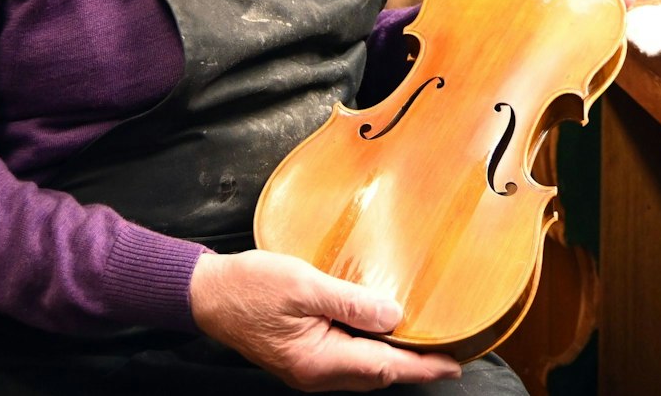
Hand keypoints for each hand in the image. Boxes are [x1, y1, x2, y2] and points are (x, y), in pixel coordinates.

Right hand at [188, 250, 461, 391]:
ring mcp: (306, 368)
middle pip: (377, 375)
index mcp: (318, 360)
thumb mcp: (304, 285)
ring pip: (362, 370)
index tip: (454, 365)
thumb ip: (351, 302)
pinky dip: (369, 350)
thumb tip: (394, 317)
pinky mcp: (301, 356)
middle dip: (413, 366)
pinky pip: (346, 359)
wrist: (207, 294)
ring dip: (392, 359)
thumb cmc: (250, 286)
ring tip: (422, 342)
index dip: (422, 367)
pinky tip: (380, 331)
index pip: (383, 368)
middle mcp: (315, 373)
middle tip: (447, 351)